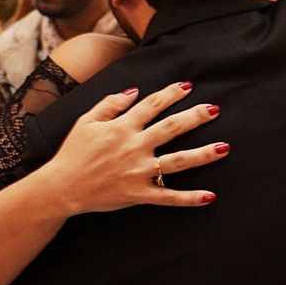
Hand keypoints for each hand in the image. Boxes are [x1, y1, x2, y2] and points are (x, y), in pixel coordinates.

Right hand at [46, 82, 228, 214]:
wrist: (61, 187)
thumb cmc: (72, 153)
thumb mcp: (86, 121)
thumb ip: (110, 104)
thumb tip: (134, 91)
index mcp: (121, 127)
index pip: (152, 105)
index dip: (171, 94)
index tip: (188, 86)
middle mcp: (134, 147)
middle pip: (171, 128)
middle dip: (195, 117)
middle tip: (215, 109)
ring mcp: (138, 172)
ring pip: (177, 161)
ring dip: (203, 154)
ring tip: (224, 148)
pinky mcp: (138, 194)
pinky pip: (168, 196)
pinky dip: (189, 198)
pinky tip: (210, 196)